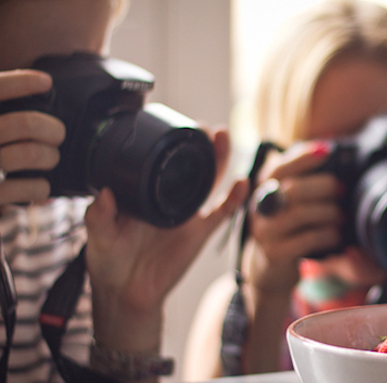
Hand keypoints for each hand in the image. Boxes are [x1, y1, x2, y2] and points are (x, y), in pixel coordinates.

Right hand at [0, 69, 64, 204]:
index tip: (46, 81)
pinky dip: (41, 186)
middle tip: (58, 134)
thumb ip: (3, 117)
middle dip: (52, 129)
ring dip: (49, 156)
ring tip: (49, 158)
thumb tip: (39, 93)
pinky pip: (30, 187)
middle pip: (24, 124)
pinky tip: (40, 186)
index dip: (20, 82)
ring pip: (30, 154)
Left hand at [85, 128, 247, 351]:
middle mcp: (168, 199)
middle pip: (191, 165)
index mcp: (143, 194)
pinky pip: (222, 212)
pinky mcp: (200, 232)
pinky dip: (234, 198)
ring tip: (223, 138)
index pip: (160, 163)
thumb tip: (105, 193)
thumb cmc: (111, 263)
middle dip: (201, 145)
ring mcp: (187, 215)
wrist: (127, 294)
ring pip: (209, 181)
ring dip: (219, 160)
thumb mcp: (98, 235)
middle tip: (207, 128)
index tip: (176, 127)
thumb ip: (98, 216)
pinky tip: (240, 182)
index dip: (171, 145)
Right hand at [243, 141, 343, 296]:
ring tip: (341, 216)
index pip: (278, 167)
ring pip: (299, 214)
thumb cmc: (288, 229)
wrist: (270, 270)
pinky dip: (326, 234)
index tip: (326, 150)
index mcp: (262, 189)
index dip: (302, 157)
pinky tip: (336, 235)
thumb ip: (302, 182)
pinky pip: (306, 239)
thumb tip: (329, 155)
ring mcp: (264, 232)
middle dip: (323, 187)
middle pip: (292, 189)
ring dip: (328, 212)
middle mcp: (259, 208)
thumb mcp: (288, 204)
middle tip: (342, 190)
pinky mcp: (274, 253)